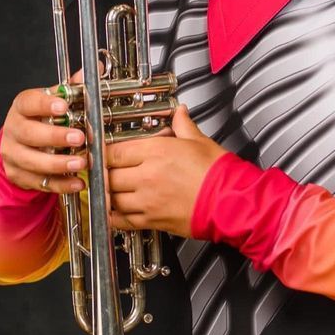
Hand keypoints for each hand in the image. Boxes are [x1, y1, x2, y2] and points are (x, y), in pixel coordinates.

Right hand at [0, 70, 87, 193]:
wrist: (22, 146)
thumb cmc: (42, 120)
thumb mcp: (56, 101)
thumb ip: (73, 87)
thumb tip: (95, 68)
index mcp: (22, 108)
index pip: (28, 102)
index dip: (44, 104)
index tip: (63, 106)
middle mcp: (14, 130)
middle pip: (29, 134)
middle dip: (55, 137)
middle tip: (79, 138)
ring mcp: (14, 154)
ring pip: (32, 161)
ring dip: (59, 163)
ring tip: (82, 162)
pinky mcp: (19, 175)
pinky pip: (40, 182)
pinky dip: (61, 184)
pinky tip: (78, 182)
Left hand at [106, 104, 227, 237]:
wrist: (231, 202)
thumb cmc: (219, 174)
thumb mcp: (200, 141)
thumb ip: (183, 125)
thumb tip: (180, 114)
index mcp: (156, 152)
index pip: (114, 152)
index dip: (104, 152)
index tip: (102, 152)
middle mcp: (147, 176)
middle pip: (108, 175)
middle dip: (104, 173)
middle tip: (105, 171)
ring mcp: (147, 201)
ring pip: (110, 198)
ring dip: (107, 194)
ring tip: (109, 189)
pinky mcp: (152, 221)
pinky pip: (121, 220)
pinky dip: (112, 216)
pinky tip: (112, 211)